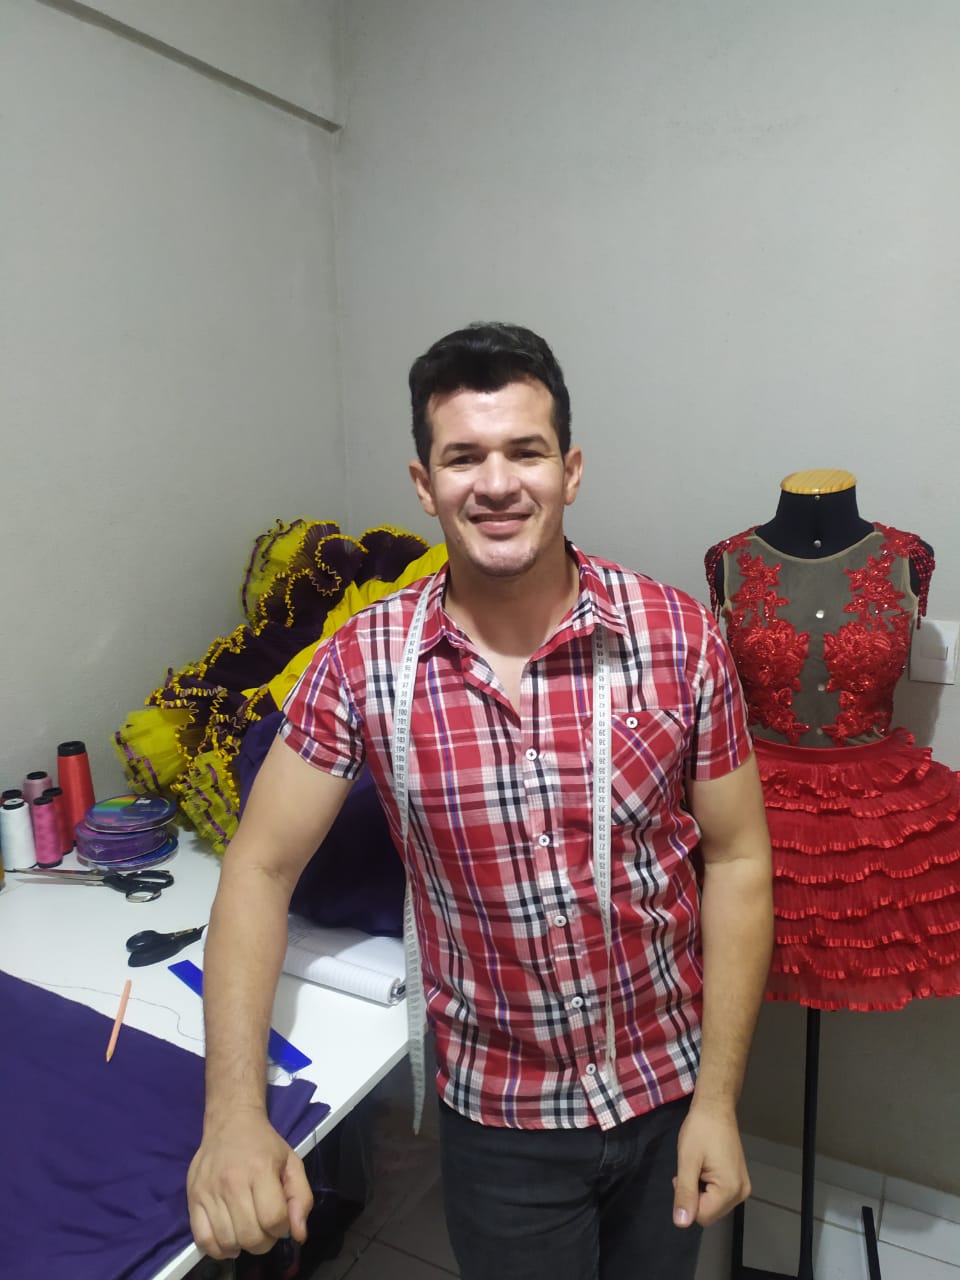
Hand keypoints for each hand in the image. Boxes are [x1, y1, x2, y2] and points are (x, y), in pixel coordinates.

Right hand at [187, 1110, 313, 1259]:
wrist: (230, 1122)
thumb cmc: (264, 1144)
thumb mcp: (292, 1163)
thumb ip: (301, 1198)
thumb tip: (298, 1234)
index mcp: (261, 1170)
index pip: (273, 1219)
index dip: (282, 1228)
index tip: (280, 1219)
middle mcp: (233, 1182)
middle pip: (251, 1237)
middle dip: (264, 1241)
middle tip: (264, 1227)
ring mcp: (209, 1192)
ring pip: (228, 1242)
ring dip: (243, 1245)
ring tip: (248, 1230)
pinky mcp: (193, 1199)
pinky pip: (203, 1241)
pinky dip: (218, 1249)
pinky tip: (229, 1238)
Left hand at [672, 1101, 750, 1228]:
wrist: (715, 1108)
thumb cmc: (700, 1130)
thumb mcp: (687, 1161)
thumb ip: (685, 1192)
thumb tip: (681, 1223)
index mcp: (730, 1190)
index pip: (702, 1216)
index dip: (687, 1198)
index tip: (684, 1174)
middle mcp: (741, 1193)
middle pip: (709, 1212)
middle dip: (694, 1195)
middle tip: (691, 1168)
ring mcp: (742, 1187)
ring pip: (712, 1205)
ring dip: (700, 1190)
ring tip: (699, 1166)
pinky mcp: (739, 1181)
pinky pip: (718, 1196)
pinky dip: (707, 1186)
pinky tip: (705, 1167)